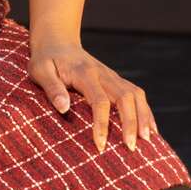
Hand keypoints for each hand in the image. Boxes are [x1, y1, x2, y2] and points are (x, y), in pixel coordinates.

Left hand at [30, 40, 155, 153]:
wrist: (58, 41)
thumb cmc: (46, 60)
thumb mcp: (40, 71)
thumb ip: (52, 88)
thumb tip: (64, 108)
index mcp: (85, 73)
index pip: (99, 101)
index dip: (102, 124)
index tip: (101, 145)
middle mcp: (104, 74)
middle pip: (125, 98)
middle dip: (131, 123)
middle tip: (131, 148)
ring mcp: (112, 76)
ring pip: (136, 95)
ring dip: (144, 117)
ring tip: (148, 141)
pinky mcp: (116, 80)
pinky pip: (137, 94)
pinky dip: (146, 111)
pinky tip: (151, 129)